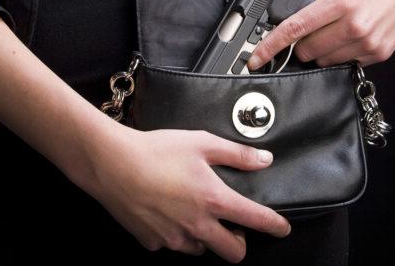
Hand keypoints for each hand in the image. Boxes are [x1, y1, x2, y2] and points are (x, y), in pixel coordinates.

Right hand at [76, 128, 290, 262]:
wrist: (111, 164)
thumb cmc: (157, 150)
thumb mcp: (201, 142)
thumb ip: (237, 154)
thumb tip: (265, 160)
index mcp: (214, 200)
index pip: (256, 220)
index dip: (275, 226)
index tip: (282, 229)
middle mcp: (198, 226)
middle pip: (232, 252)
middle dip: (238, 243)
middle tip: (232, 227)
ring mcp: (173, 238)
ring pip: (200, 249)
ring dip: (204, 237)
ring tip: (192, 214)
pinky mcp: (152, 242)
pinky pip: (171, 244)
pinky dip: (174, 234)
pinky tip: (164, 213)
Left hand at [248, 0, 394, 68]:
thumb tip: (277, 6)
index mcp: (339, 2)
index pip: (294, 30)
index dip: (270, 47)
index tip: (255, 59)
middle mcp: (354, 24)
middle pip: (307, 51)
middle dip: (302, 42)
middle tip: (312, 27)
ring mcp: (368, 42)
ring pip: (324, 61)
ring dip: (321, 50)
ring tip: (333, 29)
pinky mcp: (380, 52)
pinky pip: (345, 63)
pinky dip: (340, 53)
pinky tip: (349, 35)